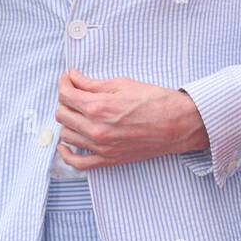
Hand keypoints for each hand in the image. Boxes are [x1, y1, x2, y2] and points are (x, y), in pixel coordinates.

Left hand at [54, 70, 207, 169]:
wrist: (178, 124)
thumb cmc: (154, 101)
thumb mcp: (123, 84)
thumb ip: (92, 83)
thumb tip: (73, 77)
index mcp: (99, 107)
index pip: (66, 95)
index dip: (63, 83)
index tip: (67, 78)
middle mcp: (96, 129)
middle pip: (62, 114)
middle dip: (65, 100)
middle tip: (75, 92)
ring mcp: (101, 147)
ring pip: (66, 135)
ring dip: (68, 122)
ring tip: (77, 113)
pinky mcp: (108, 160)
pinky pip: (78, 163)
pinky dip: (67, 154)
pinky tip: (66, 145)